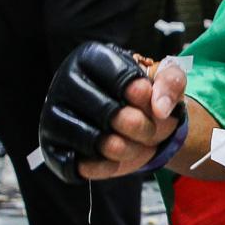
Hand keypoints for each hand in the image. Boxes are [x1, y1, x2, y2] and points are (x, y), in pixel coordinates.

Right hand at [37, 41, 187, 181]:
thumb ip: (172, 82)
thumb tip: (160, 108)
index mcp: (90, 57)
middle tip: (152, 130)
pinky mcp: (53, 147)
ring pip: (93, 141)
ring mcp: (54, 115)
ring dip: (126, 149)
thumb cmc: (147, 95)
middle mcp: (65, 83)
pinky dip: (108, 167)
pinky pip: (82, 165)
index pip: (118, 78)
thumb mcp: (168, 79)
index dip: (142, 95)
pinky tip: (117, 157)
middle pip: (106, 112)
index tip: (150, 99)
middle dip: (140, 126)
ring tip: (137, 143)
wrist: (135, 122)